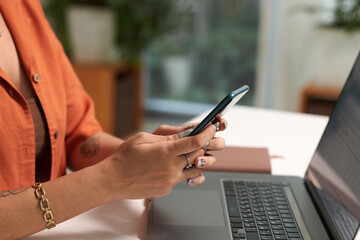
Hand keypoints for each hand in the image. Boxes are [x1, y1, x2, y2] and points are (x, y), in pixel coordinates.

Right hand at [103, 124, 217, 198]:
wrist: (112, 180)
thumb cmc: (125, 157)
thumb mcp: (143, 138)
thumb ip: (166, 136)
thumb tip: (183, 133)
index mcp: (166, 152)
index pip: (196, 142)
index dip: (207, 134)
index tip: (211, 129)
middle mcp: (171, 168)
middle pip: (199, 156)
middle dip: (204, 146)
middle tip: (201, 140)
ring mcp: (170, 181)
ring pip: (195, 170)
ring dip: (197, 161)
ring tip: (188, 154)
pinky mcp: (166, 189)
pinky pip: (182, 179)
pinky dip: (182, 171)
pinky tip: (173, 166)